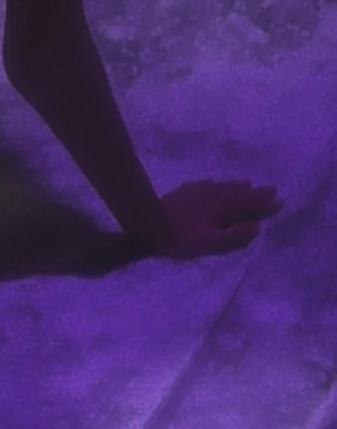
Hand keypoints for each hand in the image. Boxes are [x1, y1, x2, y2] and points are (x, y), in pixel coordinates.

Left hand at [146, 179, 282, 258]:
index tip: (279, 202)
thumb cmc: (181, 239)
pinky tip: (214, 183)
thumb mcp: (211, 244)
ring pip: (223, 186)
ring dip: (238, 186)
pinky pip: (205, 185)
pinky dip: (216, 184)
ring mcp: (198, 191)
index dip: (264, 205)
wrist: (148, 222)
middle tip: (271, 189)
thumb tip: (256, 227)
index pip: (249, 205)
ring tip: (249, 184)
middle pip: (239, 193)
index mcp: (223, 209)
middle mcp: (214, 196)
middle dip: (256, 193)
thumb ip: (235, 236)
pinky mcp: (184, 191)